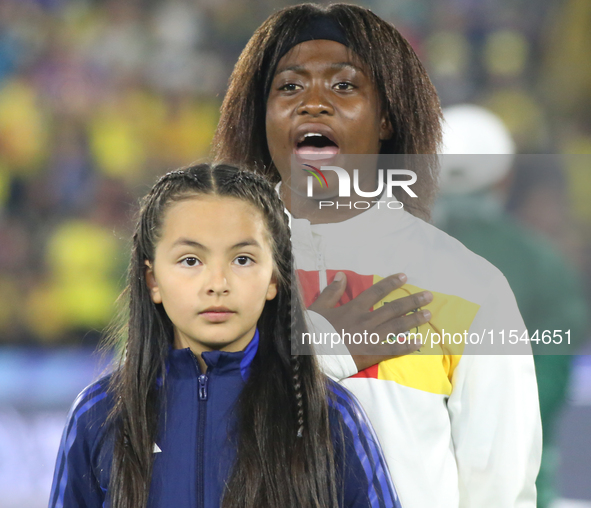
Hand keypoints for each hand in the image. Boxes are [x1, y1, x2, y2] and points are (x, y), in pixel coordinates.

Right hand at [308, 272, 432, 370]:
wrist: (313, 354)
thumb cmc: (313, 330)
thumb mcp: (318, 307)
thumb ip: (331, 291)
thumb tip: (341, 274)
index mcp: (354, 308)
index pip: (376, 292)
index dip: (391, 283)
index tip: (405, 277)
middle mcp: (366, 320)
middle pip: (393, 308)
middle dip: (412, 301)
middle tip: (429, 297)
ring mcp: (371, 337)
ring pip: (397, 326)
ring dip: (414, 319)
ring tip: (429, 314)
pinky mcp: (371, 353)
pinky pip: (393, 349)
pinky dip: (406, 346)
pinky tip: (419, 342)